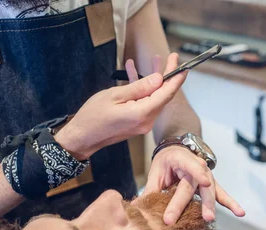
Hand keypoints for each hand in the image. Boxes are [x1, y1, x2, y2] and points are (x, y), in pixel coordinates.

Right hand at [55, 53, 186, 159]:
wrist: (83, 136)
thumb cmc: (93, 116)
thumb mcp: (115, 95)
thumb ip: (139, 87)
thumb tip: (159, 79)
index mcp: (143, 113)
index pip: (167, 93)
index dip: (176, 77)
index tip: (182, 64)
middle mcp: (147, 120)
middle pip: (163, 95)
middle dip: (168, 75)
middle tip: (170, 57)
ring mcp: (143, 123)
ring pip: (154, 97)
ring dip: (154, 80)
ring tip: (154, 59)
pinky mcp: (138, 122)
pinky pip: (145, 102)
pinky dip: (142, 88)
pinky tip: (133, 71)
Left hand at [143, 146, 245, 224]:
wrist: (178, 148)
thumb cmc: (166, 162)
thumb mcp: (156, 171)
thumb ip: (151, 190)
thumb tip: (139, 207)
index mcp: (182, 159)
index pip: (190, 168)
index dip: (197, 174)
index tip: (204, 182)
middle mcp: (198, 167)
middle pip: (197, 186)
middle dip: (198, 203)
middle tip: (201, 218)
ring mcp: (207, 176)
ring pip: (210, 192)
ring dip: (211, 206)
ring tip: (210, 219)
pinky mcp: (211, 185)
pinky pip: (222, 195)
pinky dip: (231, 203)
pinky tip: (241, 213)